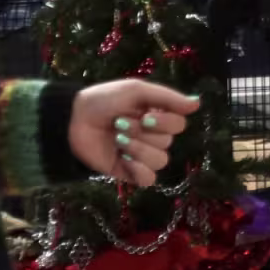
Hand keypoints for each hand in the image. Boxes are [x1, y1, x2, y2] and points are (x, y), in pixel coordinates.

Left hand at [69, 81, 200, 187]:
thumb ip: (167, 97)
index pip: (179, 124)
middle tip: (119, 124)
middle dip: (141, 132)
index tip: (145, 115)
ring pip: (160, 160)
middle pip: (167, 142)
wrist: (72, 121)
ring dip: (138, 149)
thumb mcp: (136, 90)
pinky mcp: (129, 173)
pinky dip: (139, 169)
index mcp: (157, 115)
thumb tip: (198, 104)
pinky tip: (124, 160)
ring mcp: (141, 156)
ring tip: (117, 140)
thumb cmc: (103, 100)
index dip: (165, 122)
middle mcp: (153, 136)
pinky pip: (149, 178)